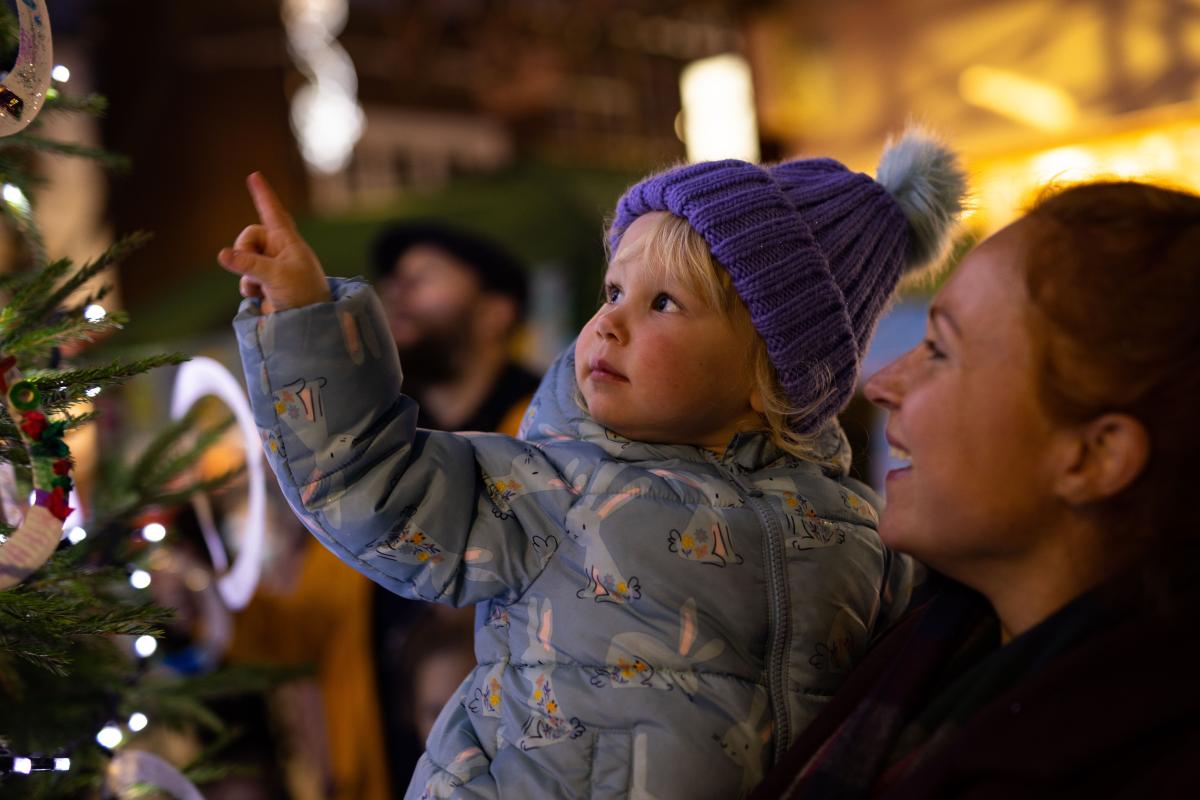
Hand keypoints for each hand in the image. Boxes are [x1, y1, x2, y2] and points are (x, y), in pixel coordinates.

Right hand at [217, 172, 331, 313]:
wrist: (309, 321)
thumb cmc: (303, 293)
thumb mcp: (276, 275)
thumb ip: (249, 264)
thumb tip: (221, 255)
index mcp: (288, 241)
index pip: (273, 212)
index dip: (263, 195)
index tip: (254, 176)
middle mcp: (278, 250)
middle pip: (248, 237)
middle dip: (245, 250)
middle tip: (254, 268)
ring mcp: (269, 267)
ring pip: (242, 259)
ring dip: (248, 275)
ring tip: (265, 287)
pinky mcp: (263, 284)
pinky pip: (243, 278)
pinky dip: (248, 288)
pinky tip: (262, 297)